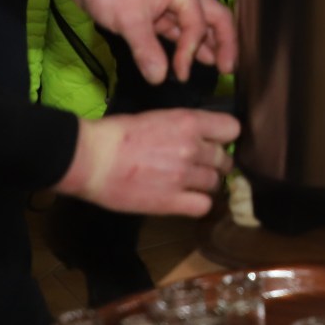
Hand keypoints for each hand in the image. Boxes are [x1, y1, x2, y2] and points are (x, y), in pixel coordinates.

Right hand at [56, 108, 239, 216]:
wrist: (91, 158)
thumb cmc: (117, 134)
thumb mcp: (159, 117)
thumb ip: (185, 127)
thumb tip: (201, 136)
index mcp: (189, 122)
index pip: (232, 129)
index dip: (224, 138)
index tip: (214, 143)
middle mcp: (192, 148)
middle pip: (225, 160)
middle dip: (215, 164)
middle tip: (199, 168)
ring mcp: (183, 175)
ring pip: (215, 183)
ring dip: (206, 185)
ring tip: (189, 185)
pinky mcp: (170, 201)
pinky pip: (202, 206)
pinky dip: (198, 205)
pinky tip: (186, 201)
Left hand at [64, 0, 236, 83]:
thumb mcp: (128, 20)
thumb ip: (146, 50)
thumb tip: (160, 78)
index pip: (198, 25)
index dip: (191, 51)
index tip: (180, 74)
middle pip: (214, 20)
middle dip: (224, 43)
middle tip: (229, 69)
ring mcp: (173, 5)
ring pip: (199, 27)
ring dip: (207, 46)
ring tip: (219, 68)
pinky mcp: (159, 15)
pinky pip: (180, 32)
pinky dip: (187, 46)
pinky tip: (194, 60)